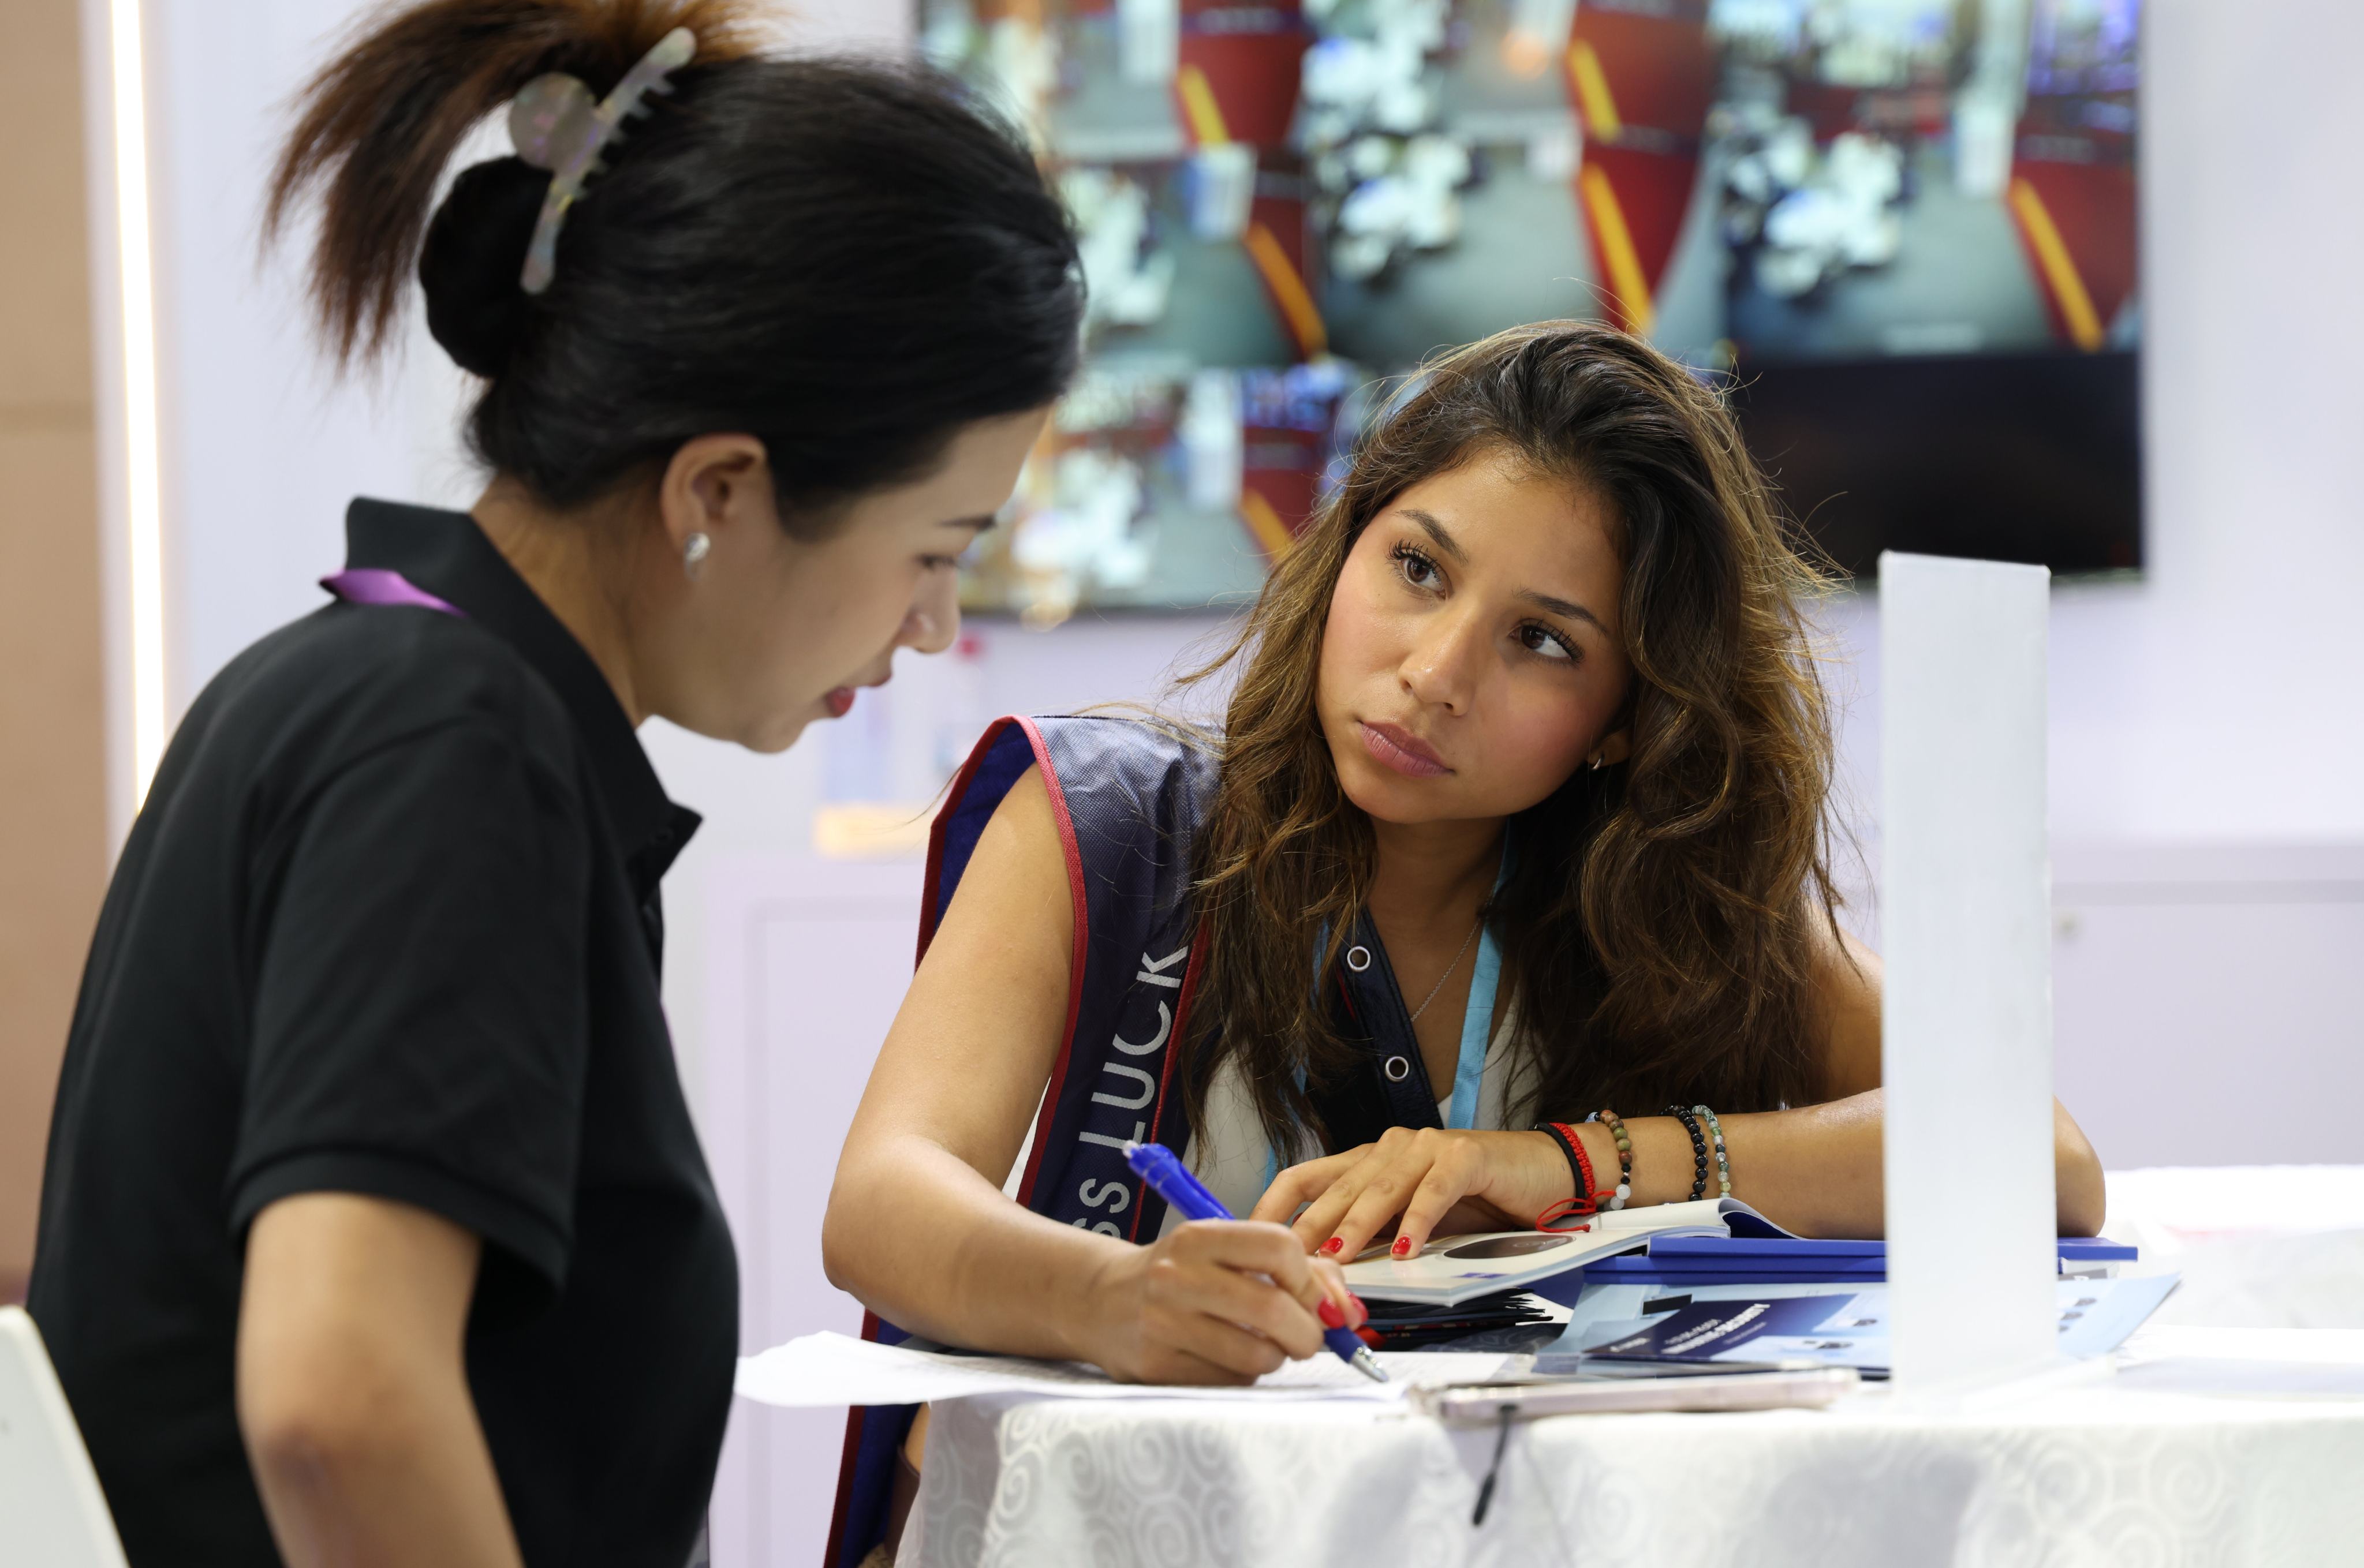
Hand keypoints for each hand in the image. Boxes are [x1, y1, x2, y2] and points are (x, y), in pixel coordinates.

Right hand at [1076, 1219, 1366, 1384]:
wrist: (1099, 1299)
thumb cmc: (1181, 1275)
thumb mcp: (1225, 1252)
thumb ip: (1295, 1271)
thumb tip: (1348, 1313)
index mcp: (1199, 1236)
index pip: (1278, 1247)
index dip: (1310, 1279)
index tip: (1315, 1300)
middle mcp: (1177, 1275)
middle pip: (1272, 1310)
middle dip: (1307, 1333)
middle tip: (1308, 1340)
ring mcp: (1162, 1322)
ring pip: (1255, 1356)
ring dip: (1275, 1359)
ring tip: (1261, 1348)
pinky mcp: (1155, 1365)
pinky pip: (1228, 1382)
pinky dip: (1242, 1376)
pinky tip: (1224, 1358)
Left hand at [1249, 1127, 1575, 1261]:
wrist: (1544, 1177)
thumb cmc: (1475, 1204)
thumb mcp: (1410, 1224)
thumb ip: (1371, 1239)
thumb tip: (1318, 1278)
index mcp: (1367, 1161)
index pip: (1303, 1177)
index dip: (1272, 1206)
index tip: (1248, 1241)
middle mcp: (1389, 1148)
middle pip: (1335, 1189)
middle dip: (1306, 1229)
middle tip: (1282, 1264)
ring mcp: (1427, 1147)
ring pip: (1379, 1190)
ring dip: (1354, 1228)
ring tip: (1333, 1261)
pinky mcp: (1465, 1156)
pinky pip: (1433, 1192)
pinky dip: (1417, 1223)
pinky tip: (1404, 1251)